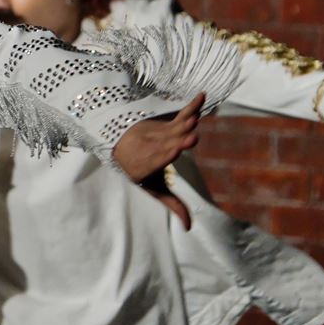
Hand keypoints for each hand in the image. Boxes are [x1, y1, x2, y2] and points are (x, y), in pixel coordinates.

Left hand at [112, 93, 203, 228]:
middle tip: (191, 136)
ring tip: (194, 120)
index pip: (157, 160)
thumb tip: (190, 228)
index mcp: (145, 166)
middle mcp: (151, 147)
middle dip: (178, 139)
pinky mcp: (166, 124)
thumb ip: (173, 204)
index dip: (165, 154)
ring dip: (183, 123)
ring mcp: (158, 133)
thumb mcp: (153, 188)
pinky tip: (203, 97)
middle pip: (167, 142)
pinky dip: (191, 106)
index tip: (174, 150)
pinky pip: (180, 114)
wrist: (121, 144)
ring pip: (172, 128)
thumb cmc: (141, 171)